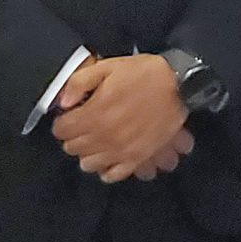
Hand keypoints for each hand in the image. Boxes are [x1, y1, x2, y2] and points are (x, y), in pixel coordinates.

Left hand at [53, 55, 190, 184]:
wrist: (178, 86)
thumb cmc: (144, 74)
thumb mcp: (107, 67)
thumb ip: (79, 83)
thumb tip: (62, 102)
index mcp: (94, 114)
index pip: (62, 130)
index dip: (62, 121)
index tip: (69, 116)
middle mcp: (104, 136)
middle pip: (72, 148)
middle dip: (72, 136)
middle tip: (81, 125)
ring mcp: (121, 150)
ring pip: (88, 164)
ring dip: (86, 153)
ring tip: (94, 140)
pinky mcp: (137, 157)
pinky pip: (113, 174)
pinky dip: (106, 169)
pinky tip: (108, 157)